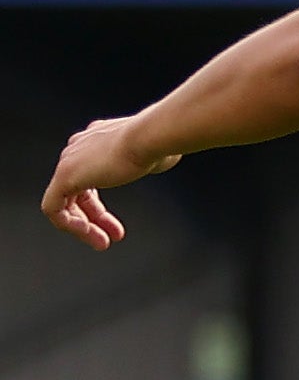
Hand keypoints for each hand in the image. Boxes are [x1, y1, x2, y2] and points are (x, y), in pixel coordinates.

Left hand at [39, 114, 171, 249]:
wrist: (149, 137)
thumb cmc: (157, 142)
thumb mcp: (154, 151)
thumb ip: (149, 156)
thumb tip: (164, 158)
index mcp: (95, 141)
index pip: (88, 179)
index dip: (100, 207)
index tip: (115, 224)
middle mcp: (78, 149)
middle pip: (76, 192)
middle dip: (93, 219)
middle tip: (109, 237)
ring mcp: (69, 161)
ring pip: (63, 201)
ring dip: (82, 226)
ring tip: (101, 242)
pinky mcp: (64, 175)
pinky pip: (53, 207)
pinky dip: (69, 225)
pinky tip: (88, 234)